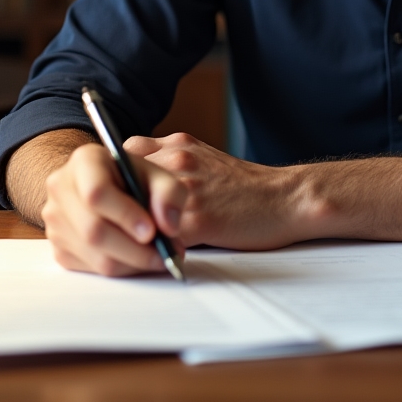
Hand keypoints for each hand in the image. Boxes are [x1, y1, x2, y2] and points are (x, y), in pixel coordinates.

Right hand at [41, 141, 185, 276]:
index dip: (125, 215)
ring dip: (133, 263)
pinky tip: (140, 258)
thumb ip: (170, 193)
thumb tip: (168, 226)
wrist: (107, 185)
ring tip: (161, 256)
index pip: (97, 192)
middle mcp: (62, 189)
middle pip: (94, 230)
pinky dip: (123, 269)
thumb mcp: (158, 174)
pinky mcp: (60, 248)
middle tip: (166, 253)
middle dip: (135, 249)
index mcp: (84, 161)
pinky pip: (93, 269)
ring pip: (95, 255)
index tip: (152, 231)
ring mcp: (56, 221)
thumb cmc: (133, 178)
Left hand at [124, 132, 303, 250]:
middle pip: (124, 180)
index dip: (118, 174)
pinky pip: (158, 238)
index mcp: (179, 144)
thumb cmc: (246, 185)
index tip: (116, 191)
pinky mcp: (197, 220)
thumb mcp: (206, 156)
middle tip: (118, 221)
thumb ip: (172, 159)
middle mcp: (179, 160)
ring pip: (136, 209)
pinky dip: (153, 250)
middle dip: (118, 202)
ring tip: (135, 243)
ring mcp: (186, 189)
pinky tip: (157, 257)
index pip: (126, 152)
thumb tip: (136, 170)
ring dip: (132, 229)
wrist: (285, 198)